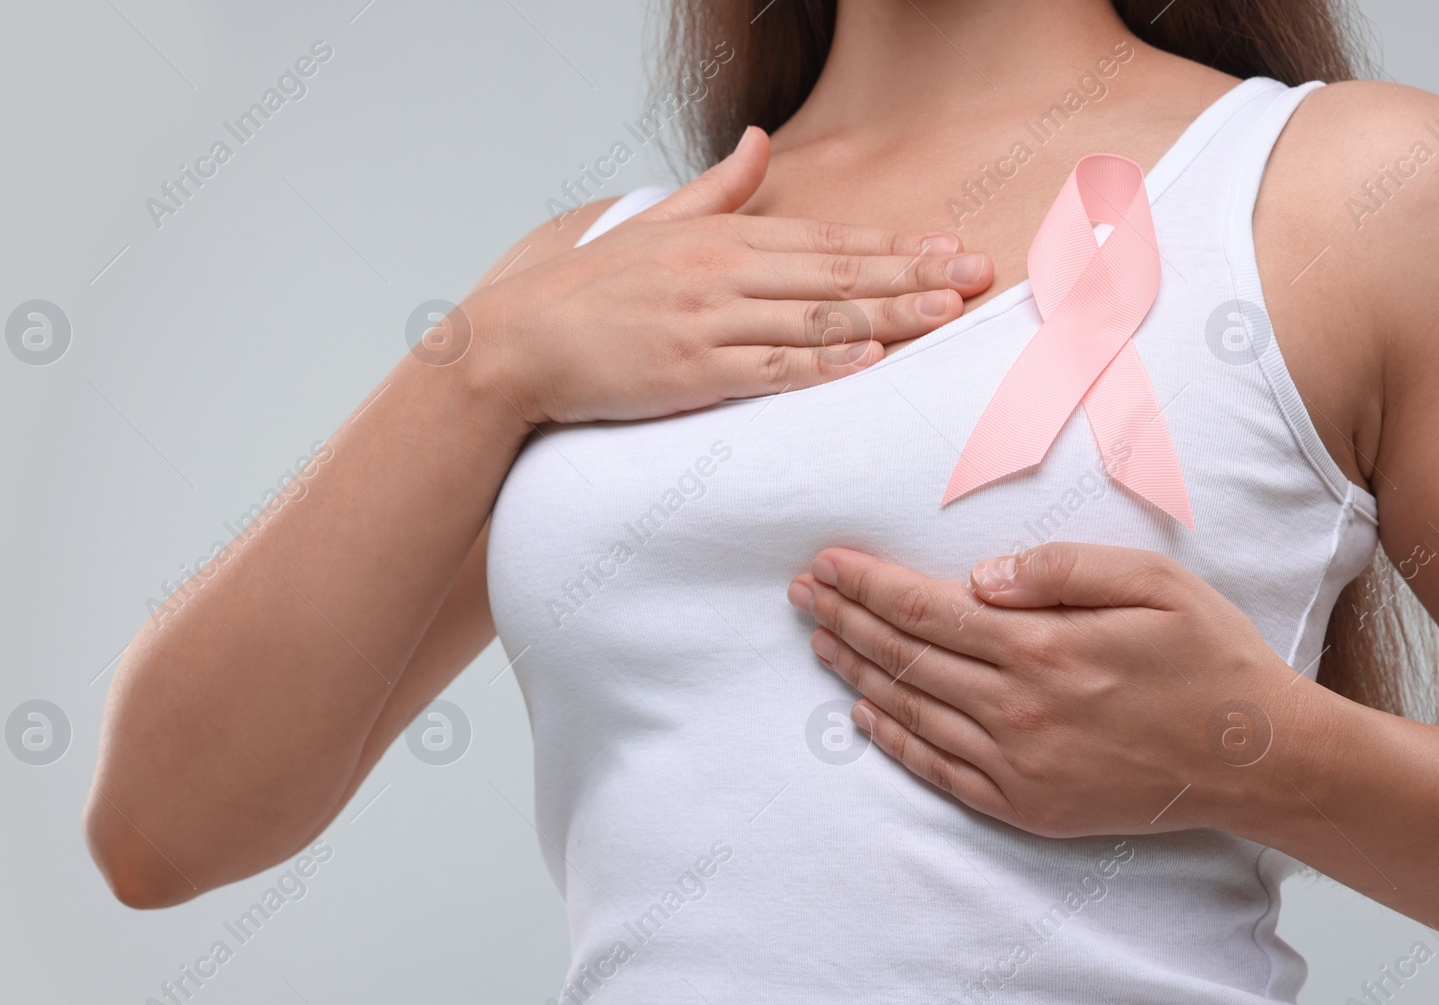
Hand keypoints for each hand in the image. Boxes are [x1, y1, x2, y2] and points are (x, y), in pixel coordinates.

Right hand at [459, 127, 993, 424]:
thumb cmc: (589, 290)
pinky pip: (770, 369)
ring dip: (888, 316)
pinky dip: (823, 365)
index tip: (946, 245)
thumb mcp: (656, 224)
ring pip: (815, 320)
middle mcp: (722, 274)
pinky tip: (870, 360)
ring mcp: (708, 323)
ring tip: (945, 312)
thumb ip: (718, 189)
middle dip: (912, 275)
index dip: (892, 245)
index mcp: (720, 238)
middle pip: (835, 276)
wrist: (521, 340)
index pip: (826, 241)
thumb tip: (761, 141)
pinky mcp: (690, 371)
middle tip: (975, 275)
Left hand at [785, 542, 1317, 837]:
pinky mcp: (1026, 805)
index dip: (868, 585)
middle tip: (802, 594)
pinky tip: (865, 715)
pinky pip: (939, 770)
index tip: (827, 564)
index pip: (925, 610)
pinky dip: (895, 740)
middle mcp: (1017, 709)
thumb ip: (1060, 571)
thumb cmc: (1209, 658)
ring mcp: (1018, 764)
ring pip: (913, 711)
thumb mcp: (1153, 584)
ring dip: (858, 673)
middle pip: (906, 657)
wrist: (1257, 761)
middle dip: (846, 619)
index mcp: (1042, 648)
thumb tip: (978, 577)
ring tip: (819, 641)